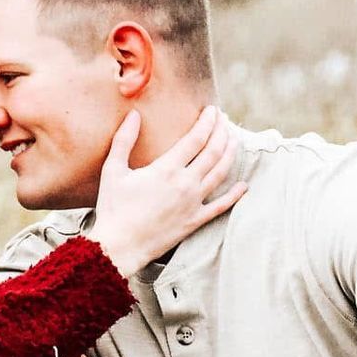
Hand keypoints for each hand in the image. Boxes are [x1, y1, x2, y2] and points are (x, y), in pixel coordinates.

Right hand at [87, 107, 245, 274]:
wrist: (119, 246)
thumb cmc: (112, 208)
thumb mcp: (113, 170)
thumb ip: (124, 140)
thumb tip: (133, 114)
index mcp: (166, 169)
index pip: (195, 138)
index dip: (207, 122)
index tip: (212, 111)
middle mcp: (185, 183)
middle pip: (213, 152)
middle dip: (222, 132)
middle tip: (224, 120)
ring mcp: (193, 203)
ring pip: (220, 173)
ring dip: (230, 154)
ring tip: (235, 140)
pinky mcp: (194, 221)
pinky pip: (220, 206)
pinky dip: (234, 195)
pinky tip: (243, 186)